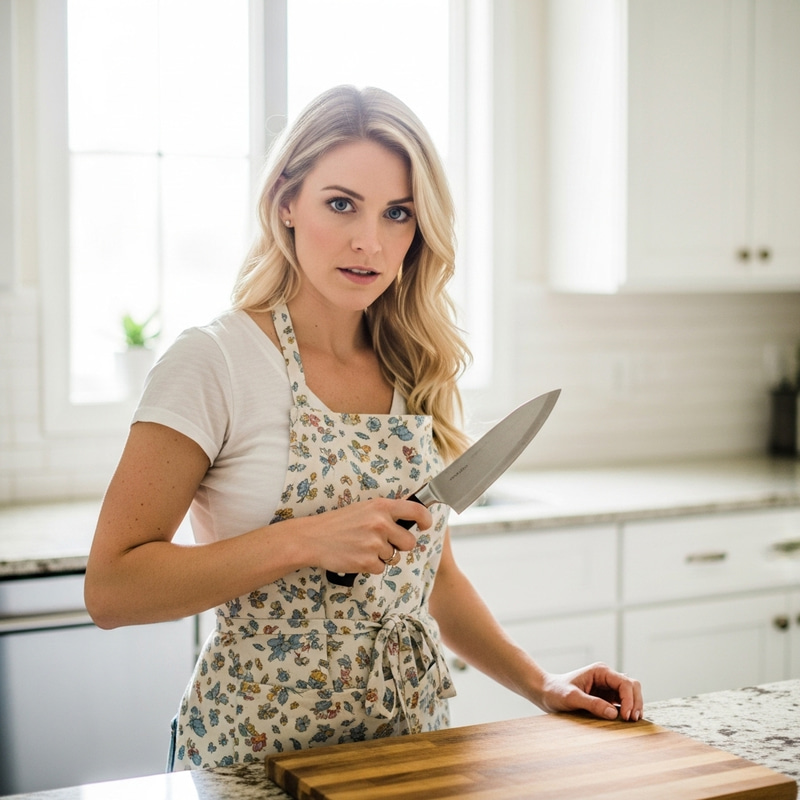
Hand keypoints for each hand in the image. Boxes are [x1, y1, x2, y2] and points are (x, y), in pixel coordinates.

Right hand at [307, 497, 431, 576]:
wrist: (313, 538)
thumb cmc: (338, 523)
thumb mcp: (364, 508)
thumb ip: (386, 513)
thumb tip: (409, 518)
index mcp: (381, 506)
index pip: (416, 511)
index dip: (426, 519)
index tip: (425, 525)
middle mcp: (380, 523)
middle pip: (409, 542)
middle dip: (399, 546)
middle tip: (383, 542)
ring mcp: (374, 543)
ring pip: (394, 557)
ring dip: (382, 556)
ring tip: (363, 547)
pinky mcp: (367, 562)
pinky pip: (381, 569)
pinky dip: (371, 566)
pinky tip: (357, 556)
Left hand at [538, 662, 643, 721]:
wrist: (545, 692)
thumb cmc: (555, 691)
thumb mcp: (571, 698)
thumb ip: (592, 704)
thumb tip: (614, 713)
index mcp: (600, 671)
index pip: (625, 683)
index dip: (630, 700)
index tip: (627, 717)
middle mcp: (606, 676)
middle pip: (632, 686)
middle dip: (636, 702)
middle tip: (633, 720)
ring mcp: (607, 686)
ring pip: (631, 693)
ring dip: (634, 706)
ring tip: (632, 721)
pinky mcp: (606, 696)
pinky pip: (623, 702)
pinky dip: (628, 710)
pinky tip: (626, 720)